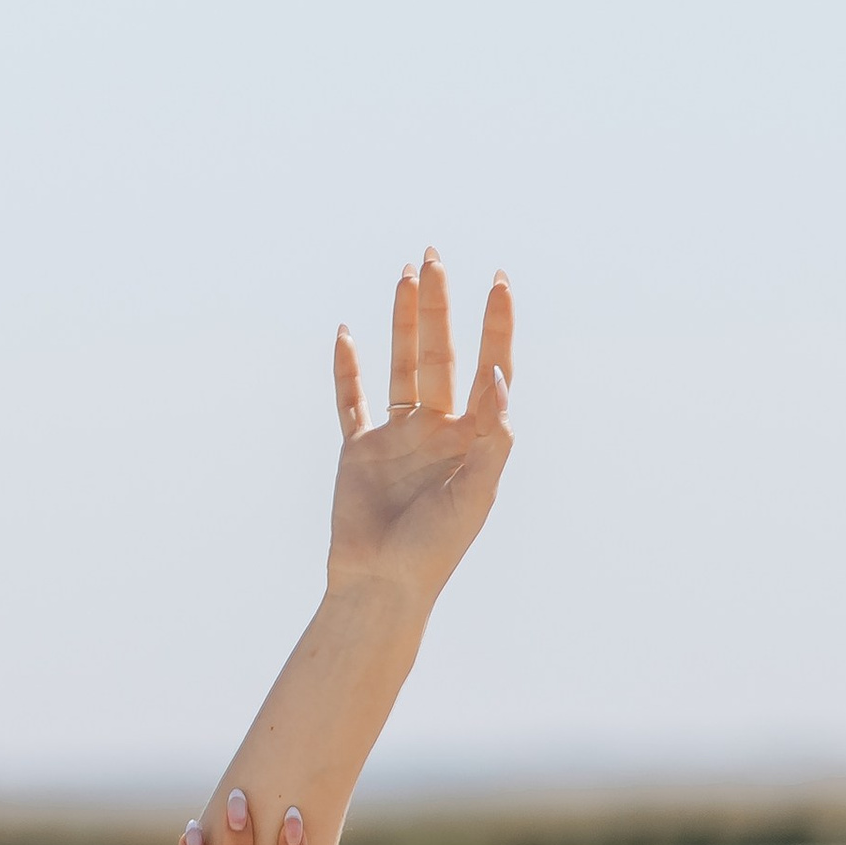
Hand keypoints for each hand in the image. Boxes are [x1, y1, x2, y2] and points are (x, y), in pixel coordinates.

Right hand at [326, 251, 514, 610]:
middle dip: (439, 306)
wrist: (382, 586)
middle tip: (435, 257)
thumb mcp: (477, 494)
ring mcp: (397, 438)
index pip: (489, 369)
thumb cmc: (436, 550)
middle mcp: (437, 431)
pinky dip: (347, 368)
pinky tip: (346, 332)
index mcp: (473, 440)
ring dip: (402, 322)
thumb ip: (494, 437)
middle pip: (440, 355)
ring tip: (405, 275)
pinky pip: (352, 400)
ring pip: (400, 365)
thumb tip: (499, 376)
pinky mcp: (359, 450)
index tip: (499, 282)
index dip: (495, 327)